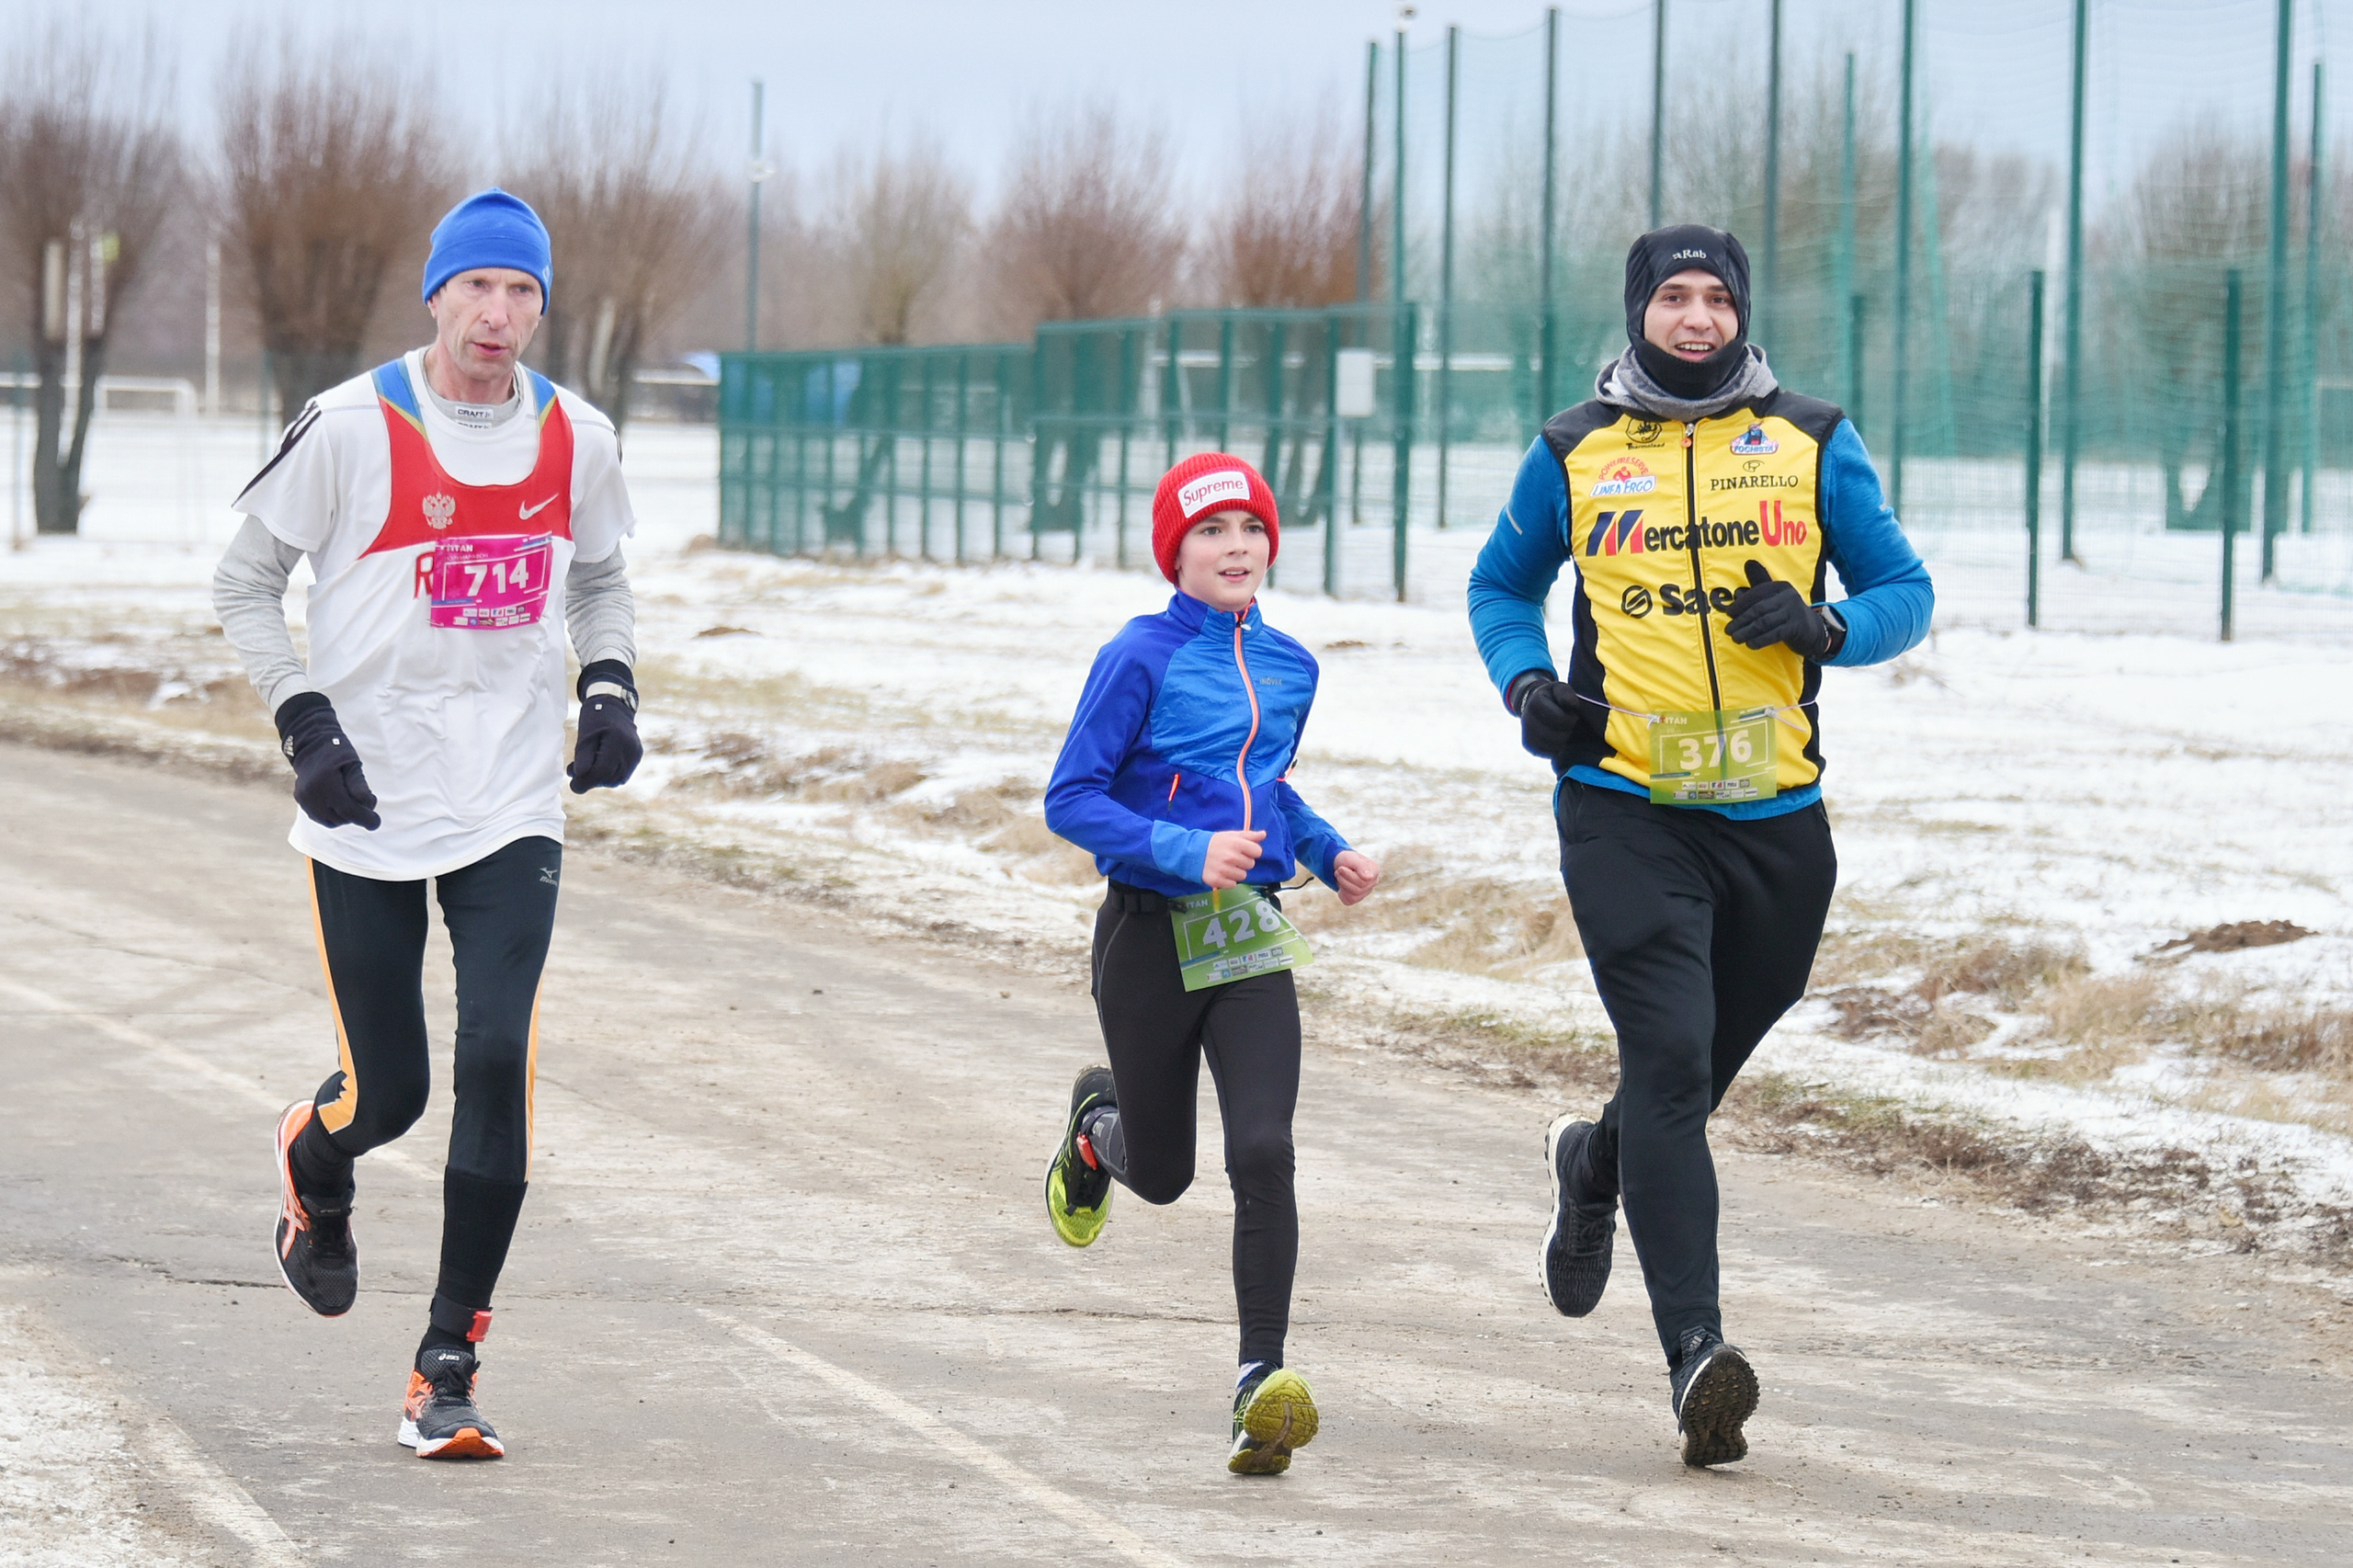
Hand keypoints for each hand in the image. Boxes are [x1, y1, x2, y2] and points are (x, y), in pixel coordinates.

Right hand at [274, 692, 380, 830]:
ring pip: (331, 821)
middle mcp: (311, 793)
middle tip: (367, 802)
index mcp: (325, 783)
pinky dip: (334, 815)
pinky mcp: (301, 801)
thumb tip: (368, 805)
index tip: (376, 823)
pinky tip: (340, 803)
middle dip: (357, 814)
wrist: (310, 745)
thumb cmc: (336, 752)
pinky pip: (321, 817)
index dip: (365, 818)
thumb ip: (360, 785)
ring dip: (345, 816)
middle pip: (341, 817)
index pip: (348, 810)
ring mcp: (304, 799)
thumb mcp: (353, 764)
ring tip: (352, 800)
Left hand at [568, 660, 642, 793]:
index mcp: (617, 742)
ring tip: (587, 768)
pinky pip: (622, 774)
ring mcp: (635, 755)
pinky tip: (599, 765)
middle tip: (576, 774)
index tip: (572, 785)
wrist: (614, 705)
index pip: (602, 772)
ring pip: (616, 779)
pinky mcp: (636, 756)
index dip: (586, 781)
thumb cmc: (596, 718)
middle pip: (609, 778)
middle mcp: (630, 751)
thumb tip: (578, 778)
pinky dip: (609, 774)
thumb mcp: (584, 736)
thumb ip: (582, 758)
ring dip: (600, 779)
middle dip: (591, 780)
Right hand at [1200, 829, 1264, 889]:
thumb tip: (1264, 834)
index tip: (1243, 851)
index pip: (1257, 852)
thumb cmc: (1214, 843)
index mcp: (1235, 843)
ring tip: (1225, 866)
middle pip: (1250, 865)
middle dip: (1243, 862)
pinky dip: (1228, 881)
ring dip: (1236, 872)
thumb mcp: (1230, 835)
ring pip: (1243, 876)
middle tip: (1231, 858)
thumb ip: (1248, 836)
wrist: (1191, 853)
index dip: (1251, 852)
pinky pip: (1233, 884)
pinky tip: (1221, 873)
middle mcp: (1230, 857)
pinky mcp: (1217, 881)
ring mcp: (1224, 870)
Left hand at [1332, 849, 1381, 905]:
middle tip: (1338, 871)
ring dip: (1343, 885)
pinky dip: (1342, 893)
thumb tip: (1369, 877)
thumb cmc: (1348, 860)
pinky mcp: (1357, 898)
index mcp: (1374, 871)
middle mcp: (1373, 882)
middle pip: (1359, 888)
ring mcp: (1366, 892)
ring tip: (1339, 875)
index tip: (1340, 868)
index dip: (1349, 875)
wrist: (1341, 864)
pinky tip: (1342, 885)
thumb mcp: (1351, 858)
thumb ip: (1361, 866)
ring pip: (1354, 896)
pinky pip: (1349, 900)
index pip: (1364, 880)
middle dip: (1344, 879)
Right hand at [1513, 674, 1583, 763]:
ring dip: (1564, 740)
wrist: (1538, 707)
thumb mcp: (1560, 689)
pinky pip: (1547, 753)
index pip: (1559, 718)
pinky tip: (1560, 739)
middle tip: (1571, 725)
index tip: (1574, 714)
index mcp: (1535, 703)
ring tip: (1565, 731)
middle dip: (1568, 730)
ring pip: (1551, 745)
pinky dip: (1557, 748)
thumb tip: (1571, 705)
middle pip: (1555, 734)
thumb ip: (1566, 693)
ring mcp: (1526, 733)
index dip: (1571, 718)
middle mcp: (1526, 719)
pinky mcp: (1528, 745)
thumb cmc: (1553, 698)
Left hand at [1724, 560, 1833, 657]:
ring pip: (1764, 622)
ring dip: (1746, 631)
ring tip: (1736, 638)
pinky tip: (1750, 644)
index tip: (1728, 614)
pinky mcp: (1796, 627)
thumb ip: (1757, 590)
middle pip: (1758, 608)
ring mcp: (1793, 612)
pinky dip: (1760, 640)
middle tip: (1728, 630)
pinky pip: (1774, 634)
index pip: (1757, 593)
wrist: (1813, 630)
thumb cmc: (1787, 614)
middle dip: (1740, 620)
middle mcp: (1788, 597)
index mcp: (1780, 587)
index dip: (1740, 603)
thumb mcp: (1774, 599)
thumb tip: (1740, 580)